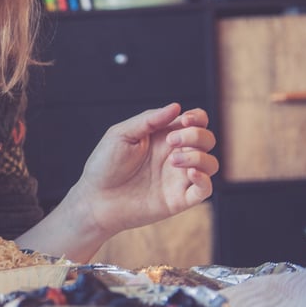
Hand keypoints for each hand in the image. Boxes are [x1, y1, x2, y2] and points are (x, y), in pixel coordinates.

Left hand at [73, 103, 218, 235]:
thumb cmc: (104, 166)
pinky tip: (189, 173)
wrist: (95, 200)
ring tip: (174, 161)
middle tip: (171, 141)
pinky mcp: (179, 199)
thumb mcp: (121, 134)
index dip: (197, 118)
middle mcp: (174, 155)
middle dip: (196, 135)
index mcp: (163, 137)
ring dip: (199, 157)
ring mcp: (178, 178)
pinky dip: (204, 179)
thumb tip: (176, 106)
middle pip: (206, 139)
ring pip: (210, 163)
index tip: (185, 120)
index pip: (195, 122)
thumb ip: (149, 120)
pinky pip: (205, 189)